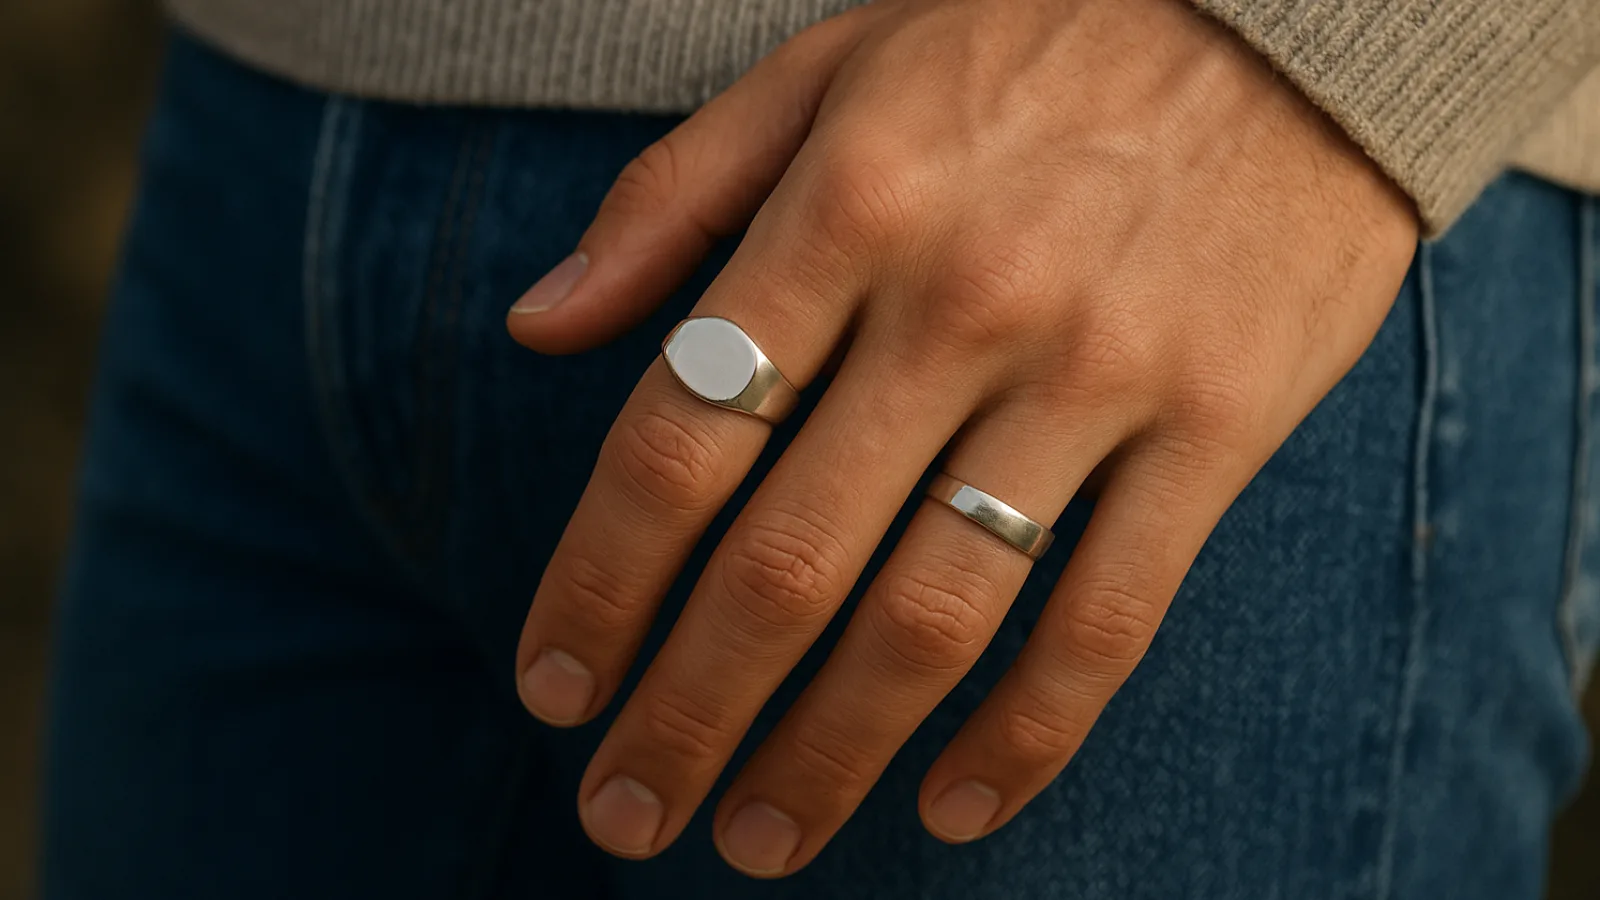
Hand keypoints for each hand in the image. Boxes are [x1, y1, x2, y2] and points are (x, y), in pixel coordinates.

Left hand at [507, 0, 1416, 877]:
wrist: (1298, 14)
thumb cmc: (1032, 39)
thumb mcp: (830, 66)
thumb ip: (672, 196)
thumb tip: (537, 325)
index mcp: (845, 205)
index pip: (678, 439)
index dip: (597, 586)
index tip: (552, 687)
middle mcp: (962, 301)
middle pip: (787, 561)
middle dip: (687, 711)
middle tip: (623, 813)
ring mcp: (1097, 373)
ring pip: (935, 617)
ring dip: (828, 755)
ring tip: (756, 839)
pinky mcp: (1215, 426)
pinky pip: (1108, 619)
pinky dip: (1025, 737)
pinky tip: (949, 806)